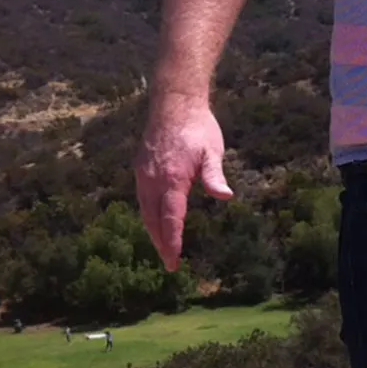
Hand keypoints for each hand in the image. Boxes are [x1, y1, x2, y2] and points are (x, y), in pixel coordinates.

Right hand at [133, 92, 232, 269]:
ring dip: (152, 230)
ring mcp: (143, 174)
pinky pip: (142, 197)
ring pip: (144, 210)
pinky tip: (156, 220)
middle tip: (169, 263)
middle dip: (160, 243)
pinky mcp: (141, 168)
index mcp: (171, 180)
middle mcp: (152, 180)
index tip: (173, 262)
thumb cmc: (198, 128)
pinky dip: (148, 214)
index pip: (170, 219)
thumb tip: (225, 196)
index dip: (172, 242)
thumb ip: (214, 175)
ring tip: (163, 247)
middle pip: (152, 220)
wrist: (174, 103)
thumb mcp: (212, 151)